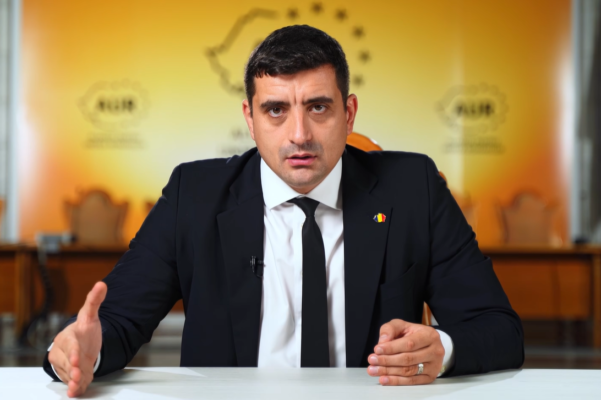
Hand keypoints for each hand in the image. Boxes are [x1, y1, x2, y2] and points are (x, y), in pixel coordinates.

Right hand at [48, 281, 105, 396]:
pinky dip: (73, 388)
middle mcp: (63, 352)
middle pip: (68, 362)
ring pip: (69, 373)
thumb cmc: (84, 330)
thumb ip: (95, 301)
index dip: (73, 352)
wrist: (81, 343)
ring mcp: (66, 364)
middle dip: (73, 369)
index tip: (78, 357)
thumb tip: (101, 284)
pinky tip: (76, 392)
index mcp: (68, 337)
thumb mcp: (90, 315)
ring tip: (78, 385)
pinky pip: (70, 382)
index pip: (70, 345)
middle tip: (79, 374)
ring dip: (74, 380)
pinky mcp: (69, 374)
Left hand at [366, 319, 444, 385]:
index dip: (392, 348)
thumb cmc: (412, 334)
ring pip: (409, 371)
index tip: (377, 349)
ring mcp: (434, 365)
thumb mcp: (401, 325)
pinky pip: (412, 381)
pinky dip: (396, 381)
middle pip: (408, 358)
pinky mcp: (430, 377)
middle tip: (372, 360)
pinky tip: (384, 379)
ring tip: (374, 370)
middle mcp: (435, 350)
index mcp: (429, 335)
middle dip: (387, 360)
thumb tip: (382, 341)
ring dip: (389, 371)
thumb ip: (390, 329)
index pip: (409, 343)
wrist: (427, 344)